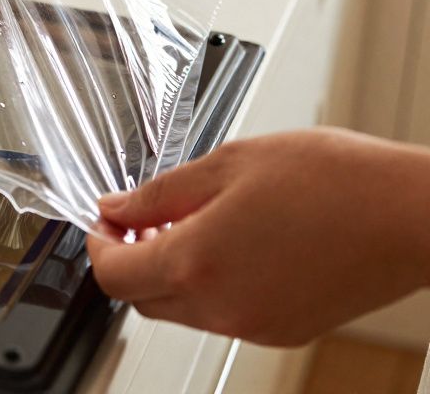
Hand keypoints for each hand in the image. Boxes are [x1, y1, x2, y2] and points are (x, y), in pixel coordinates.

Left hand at [86, 127, 429, 345]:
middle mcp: (221, 307)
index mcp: (197, 263)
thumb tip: (117, 206)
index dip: (97, 246)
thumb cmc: (336, 182)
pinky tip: (231, 244)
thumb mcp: (229, 165)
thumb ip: (161, 193)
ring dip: (170, 272)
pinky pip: (222, 315)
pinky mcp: (284, 331)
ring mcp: (254, 326)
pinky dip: (209, 286)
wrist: (411, 215)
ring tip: (192, 223)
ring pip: (181, 310)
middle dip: (131, 259)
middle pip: (142, 299)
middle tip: (142, 218)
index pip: (112, 275)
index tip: (104, 222)